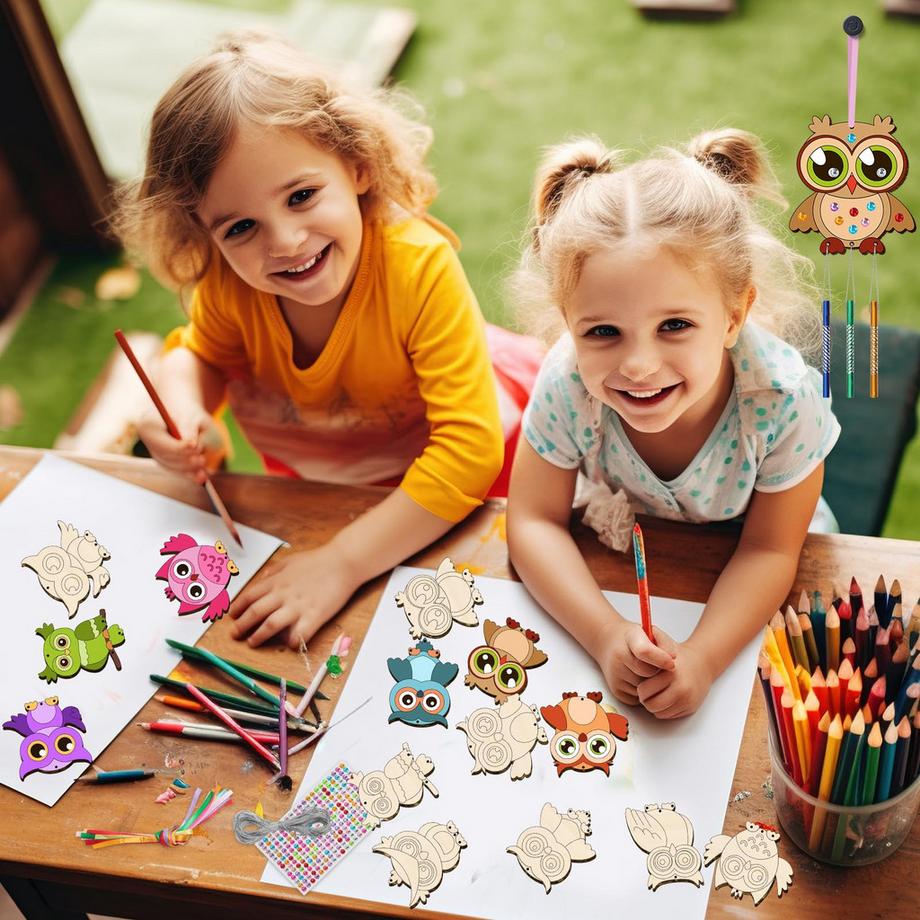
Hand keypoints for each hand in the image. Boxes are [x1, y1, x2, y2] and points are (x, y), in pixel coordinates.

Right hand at [136, 403, 220, 483]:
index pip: (161, 441)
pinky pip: (176, 470)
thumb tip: (194, 445)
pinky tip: (202, 478)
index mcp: (148, 426)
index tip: (194, 446)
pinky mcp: (164, 461)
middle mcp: (148, 442)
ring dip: (188, 470)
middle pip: (165, 456)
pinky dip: (189, 474)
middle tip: (202, 460)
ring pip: (171, 466)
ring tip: (204, 471)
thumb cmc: (185, 409)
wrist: (178, 409)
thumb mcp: (190, 415)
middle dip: (185, 461)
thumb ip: (190, 429)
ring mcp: (155, 453)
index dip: (178, 447)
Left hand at [229, 544, 359, 648]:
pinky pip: (299, 634)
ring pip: (271, 625)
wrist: (343, 562)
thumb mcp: (290, 561)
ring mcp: (298, 606)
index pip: (249, 596)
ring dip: (259, 636)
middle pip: (255, 613)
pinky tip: (288, 645)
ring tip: (252, 642)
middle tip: (235, 634)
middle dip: (242, 626)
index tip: (232, 616)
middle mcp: (283, 594)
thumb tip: (261, 580)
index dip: (237, 608)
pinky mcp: (314, 616)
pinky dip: (291, 642)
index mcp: (277, 581)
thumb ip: (273, 571)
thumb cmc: (319, 561)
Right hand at [597, 618, 676, 706]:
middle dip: (656, 671)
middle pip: (647, 672)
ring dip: (650, 683)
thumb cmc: (637, 639)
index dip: (660, 659)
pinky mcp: (616, 690)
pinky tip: (638, 678)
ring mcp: (615, 674)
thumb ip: (665, 643)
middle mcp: (619, 656)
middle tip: (656, 665)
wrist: (610, 643)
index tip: (672, 664)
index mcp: (630, 637)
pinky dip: (643, 692)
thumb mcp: (651, 632)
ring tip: (646, 670)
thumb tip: (672, 659)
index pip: (644, 651)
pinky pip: (638, 698)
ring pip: (644, 687)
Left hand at [637, 642, 714, 718]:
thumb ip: (648, 639)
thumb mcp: (662, 641)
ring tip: (656, 692)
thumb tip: (637, 647)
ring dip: (654, 705)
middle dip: (645, 699)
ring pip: (658, 713)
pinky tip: (667, 696)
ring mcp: (687, 700)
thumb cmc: (677, 655)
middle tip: (647, 690)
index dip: (640, 688)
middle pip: (650, 705)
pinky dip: (665, 709)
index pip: (643, 691)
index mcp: (670, 672)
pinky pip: (669, 716)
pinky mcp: (691, 708)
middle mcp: (680, 687)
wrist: (702, 663)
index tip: (642, 682)